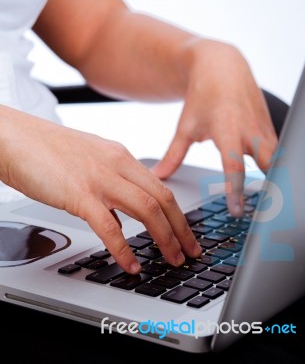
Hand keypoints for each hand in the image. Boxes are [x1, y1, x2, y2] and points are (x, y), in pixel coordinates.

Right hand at [0, 106, 200, 272]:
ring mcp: (100, 179)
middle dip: (181, 229)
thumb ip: (110, 184)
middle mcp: (117, 165)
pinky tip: (130, 264)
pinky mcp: (79, 194)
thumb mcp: (91, 161)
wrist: (15, 137)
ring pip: (147, 210)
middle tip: (189, 251)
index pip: (161, 188)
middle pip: (163, 199)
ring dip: (164, 238)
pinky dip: (124, 249)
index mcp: (121, 156)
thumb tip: (121, 215)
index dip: (179, 214)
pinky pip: (110, 227)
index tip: (185, 232)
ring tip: (172, 260)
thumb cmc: (47, 151)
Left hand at [152, 40, 277, 215]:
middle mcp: (249, 131)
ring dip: (277, 180)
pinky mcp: (269, 128)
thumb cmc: (202, 96)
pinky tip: (275, 185)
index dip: (235, 191)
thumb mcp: (185, 127)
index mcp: (227, 131)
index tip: (236, 211)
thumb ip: (173, 155)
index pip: (234, 167)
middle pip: (269, 164)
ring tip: (274, 206)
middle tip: (267, 214)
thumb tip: (158, 176)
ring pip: (277, 159)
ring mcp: (263, 129)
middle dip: (271, 188)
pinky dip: (276, 168)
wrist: (222, 66)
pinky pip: (277, 152)